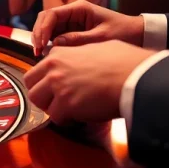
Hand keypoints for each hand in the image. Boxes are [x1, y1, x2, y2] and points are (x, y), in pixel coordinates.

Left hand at [23, 41, 156, 124]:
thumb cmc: (124, 62)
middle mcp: (54, 67)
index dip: (46, 81)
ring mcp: (58, 85)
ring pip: (39, 102)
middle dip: (42, 95)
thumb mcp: (98, 47)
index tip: (55, 88)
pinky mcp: (66, 104)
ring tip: (69, 109)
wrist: (136, 76)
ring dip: (52, 108)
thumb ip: (80, 54)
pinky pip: (56, 117)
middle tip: (56, 102)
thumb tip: (82, 60)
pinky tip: (80, 116)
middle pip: (31, 85)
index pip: (38, 69)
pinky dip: (66, 120)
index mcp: (60, 52)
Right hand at [31, 0, 144, 55]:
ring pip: (48, 28)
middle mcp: (72, 13)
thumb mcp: (101, 38)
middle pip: (46, 19)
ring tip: (41, 55)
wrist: (137, 34)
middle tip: (37, 51)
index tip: (41, 44)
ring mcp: (71, 22)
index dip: (42, 28)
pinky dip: (50, 44)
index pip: (52, 14)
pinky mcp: (73, 31)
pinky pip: (56, 36)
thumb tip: (55, 44)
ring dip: (42, 39)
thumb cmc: (123, 32)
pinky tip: (49, 56)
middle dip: (38, 34)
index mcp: (79, 8)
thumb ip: (78, 40)